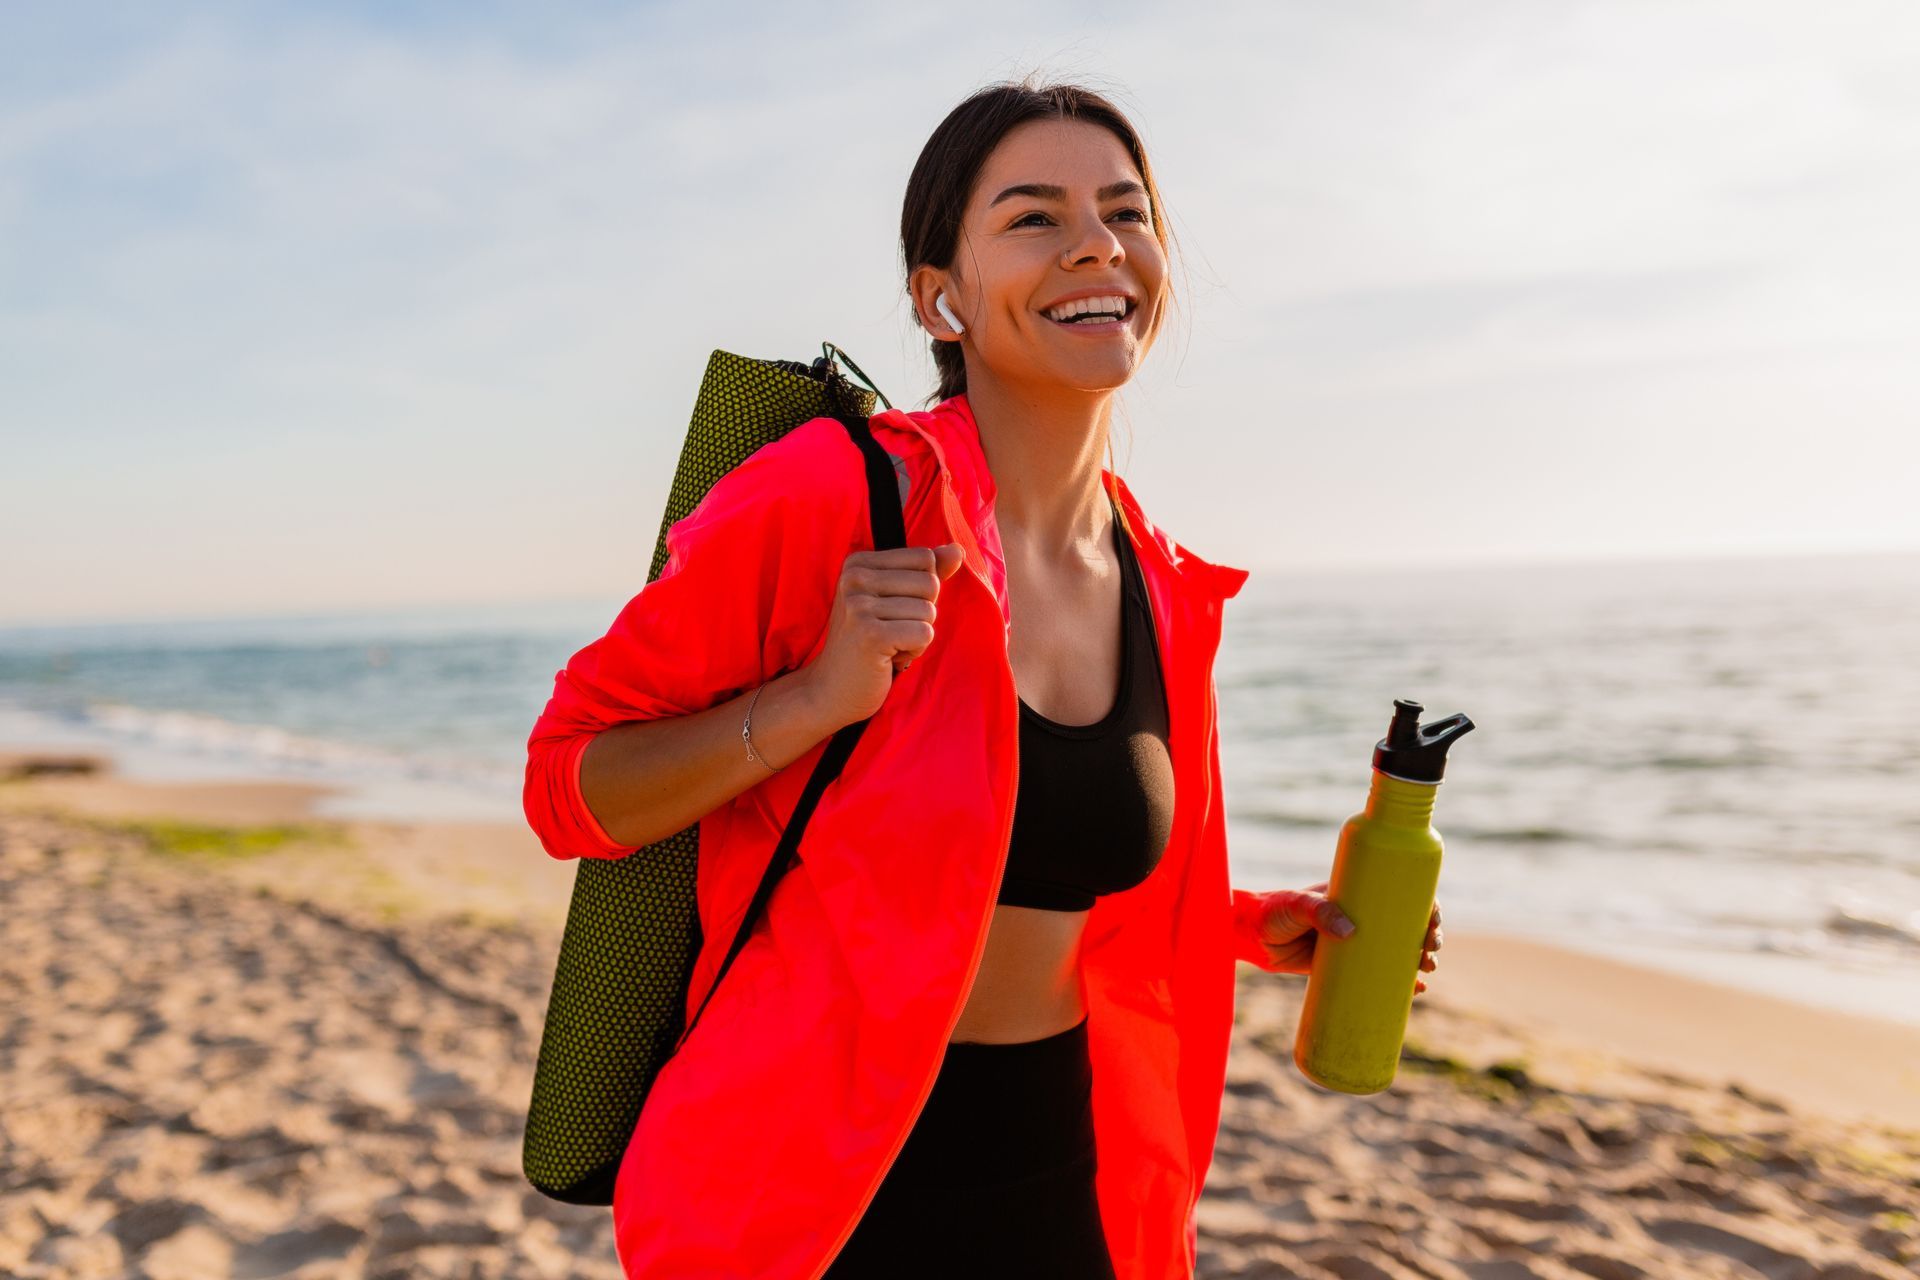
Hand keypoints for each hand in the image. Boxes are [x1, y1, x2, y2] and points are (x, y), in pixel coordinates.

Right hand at [802, 542, 965, 729]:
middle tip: (891, 633)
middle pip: (930, 583)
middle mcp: (855, 578)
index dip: (921, 590)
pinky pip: (925, 633)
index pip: (925, 558)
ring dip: (917, 637)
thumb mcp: (894, 600)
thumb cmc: (868, 644)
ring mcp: (859, 605)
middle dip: (922, 614)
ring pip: (929, 611)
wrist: (831, 690)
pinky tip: (889, 659)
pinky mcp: (870, 634)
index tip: (892, 612)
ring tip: (888, 647)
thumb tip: (957, 549)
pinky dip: (915, 652)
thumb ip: (926, 573)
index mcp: (858, 562)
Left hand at [1250, 883, 1443, 993]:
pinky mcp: (1342, 969)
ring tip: (1427, 972)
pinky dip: (1399, 983)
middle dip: (1428, 937)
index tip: (1433, 919)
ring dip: (1419, 960)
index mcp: (1355, 895)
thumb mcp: (1296, 904)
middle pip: (1405, 925)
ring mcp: (1353, 944)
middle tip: (1430, 952)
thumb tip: (1351, 932)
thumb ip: (1319, 912)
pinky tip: (1415, 991)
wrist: (1248, 937)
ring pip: (1396, 952)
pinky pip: (1377, 976)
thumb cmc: (1272, 911)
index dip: (1424, 905)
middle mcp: (1360, 918)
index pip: (1399, 894)